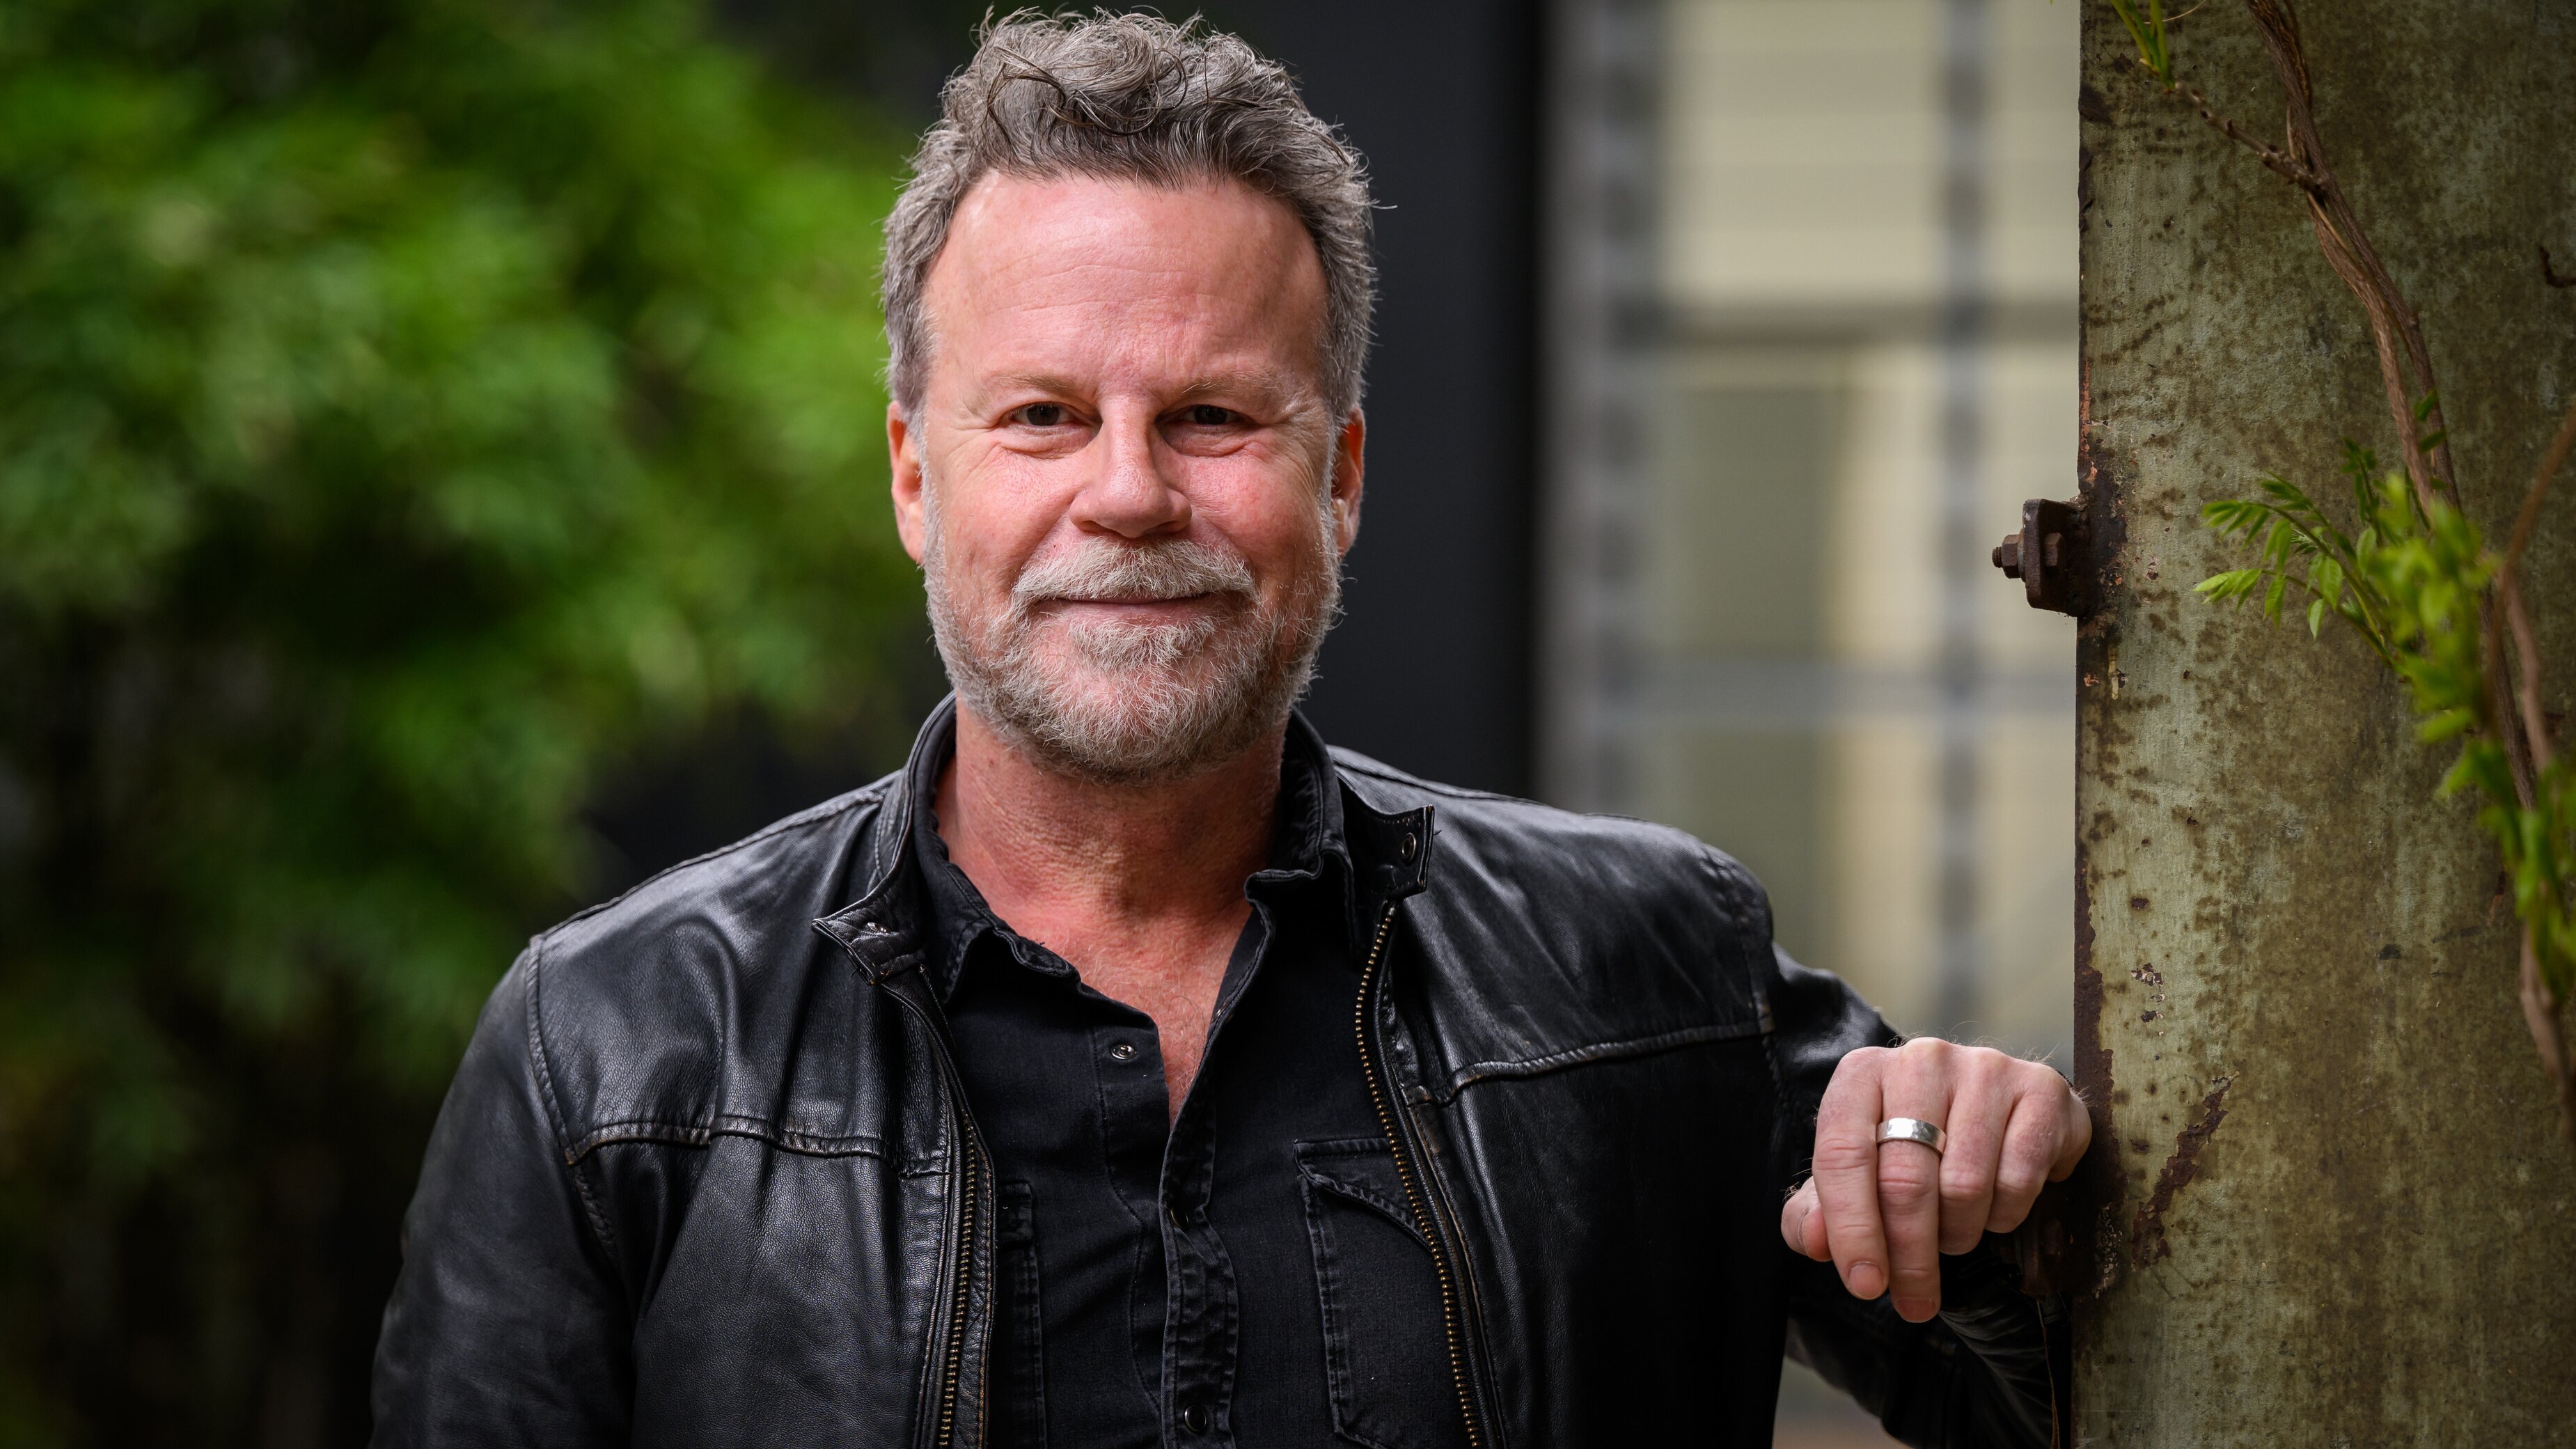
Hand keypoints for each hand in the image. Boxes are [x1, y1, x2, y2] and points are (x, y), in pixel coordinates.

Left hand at [1778, 1037, 2088, 1321]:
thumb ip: (1819, 1211)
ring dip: (1959, 1234)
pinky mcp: (2041, 1090)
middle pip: (1904, 1180)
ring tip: (1955, 1235)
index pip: (1842, 1155)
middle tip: (1914, 1301)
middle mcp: (1920, 1060)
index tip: (1865, 1285)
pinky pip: (2019, 1180)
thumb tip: (1813, 1241)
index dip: (1852, 1229)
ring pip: (1964, 1187)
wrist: (2004, 1114)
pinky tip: (1996, 1207)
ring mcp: (1985, 1068)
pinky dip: (2005, 1214)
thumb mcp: (1859, 1176)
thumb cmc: (1917, 1148)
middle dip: (1908, 1256)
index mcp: (1862, 1073)